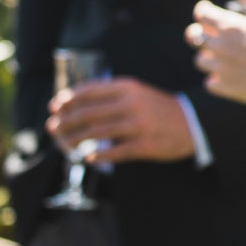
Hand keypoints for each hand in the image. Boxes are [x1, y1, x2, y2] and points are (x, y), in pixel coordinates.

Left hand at [48, 77, 196, 163]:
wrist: (193, 123)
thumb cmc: (159, 108)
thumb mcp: (138, 92)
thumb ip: (112, 95)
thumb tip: (77, 102)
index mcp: (128, 87)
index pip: (90, 91)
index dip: (68, 100)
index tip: (54, 107)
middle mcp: (131, 104)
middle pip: (88, 113)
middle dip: (65, 122)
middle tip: (52, 128)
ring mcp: (137, 125)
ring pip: (96, 133)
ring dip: (75, 139)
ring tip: (64, 144)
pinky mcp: (144, 145)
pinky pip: (114, 152)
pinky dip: (98, 156)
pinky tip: (87, 158)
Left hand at [189, 1, 245, 111]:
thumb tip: (243, 20)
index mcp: (229, 25)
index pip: (201, 13)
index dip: (204, 12)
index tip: (208, 14)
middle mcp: (218, 44)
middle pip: (192, 35)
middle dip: (197, 34)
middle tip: (206, 37)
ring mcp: (218, 66)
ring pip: (200, 60)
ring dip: (210, 59)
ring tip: (225, 60)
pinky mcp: (222, 86)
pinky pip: (210, 82)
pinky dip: (217, 80)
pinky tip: (230, 77)